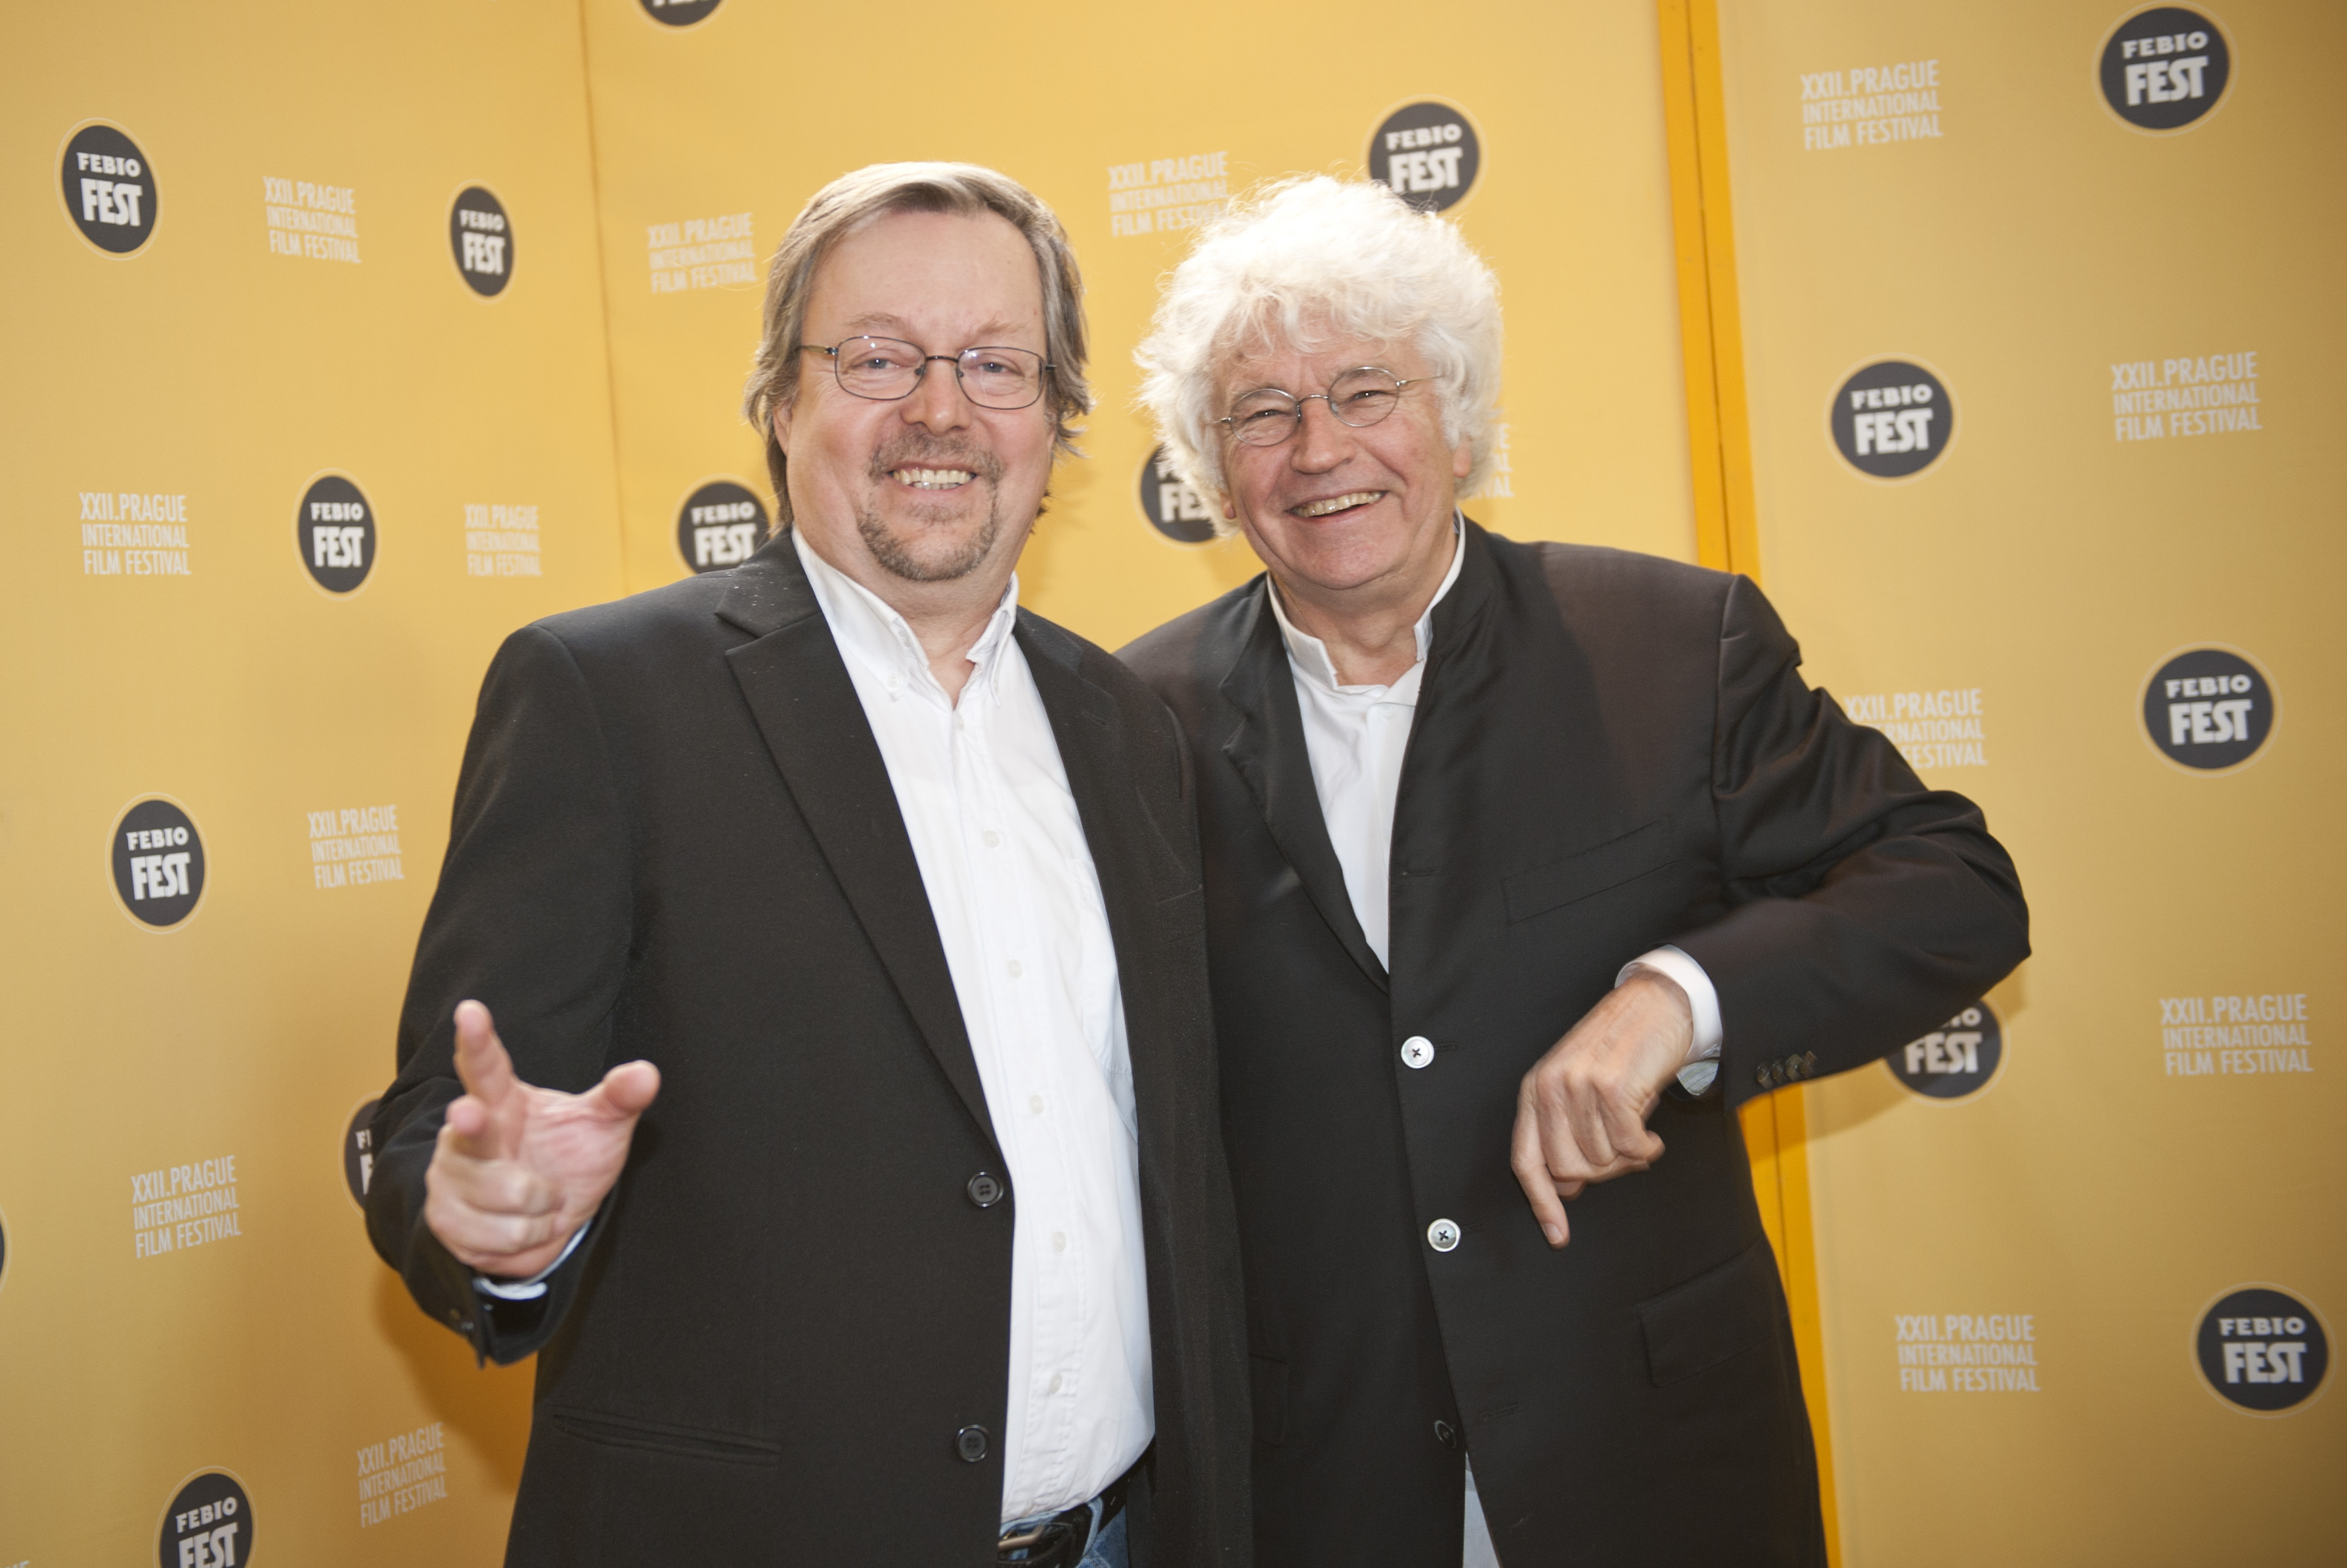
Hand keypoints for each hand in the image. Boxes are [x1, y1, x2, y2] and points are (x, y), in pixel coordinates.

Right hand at [423, 1000, 660, 1278]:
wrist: (549, 1221)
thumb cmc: (568, 1160)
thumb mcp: (600, 1126)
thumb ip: (620, 1098)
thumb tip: (646, 1074)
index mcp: (502, 1101)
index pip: (486, 1066)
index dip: (476, 1040)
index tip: (470, 1010)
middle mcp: (465, 1134)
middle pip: (468, 1130)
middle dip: (470, 1124)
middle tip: (470, 1113)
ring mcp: (450, 1178)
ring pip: (505, 1195)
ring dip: (540, 1209)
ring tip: (543, 1200)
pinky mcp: (446, 1221)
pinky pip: (498, 1237)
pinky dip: (527, 1238)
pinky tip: (526, 1227)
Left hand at [1509, 970, 1693, 1248]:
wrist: (1656, 1004)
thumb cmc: (1620, 1048)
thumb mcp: (1579, 1085)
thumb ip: (1565, 1132)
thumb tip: (1566, 1187)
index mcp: (1535, 1090)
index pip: (1526, 1160)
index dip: (1541, 1203)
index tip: (1557, 1235)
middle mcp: (1550, 1087)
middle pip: (1568, 1170)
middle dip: (1602, 1173)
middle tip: (1623, 1152)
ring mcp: (1580, 1086)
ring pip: (1602, 1161)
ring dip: (1627, 1156)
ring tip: (1636, 1128)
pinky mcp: (1613, 1087)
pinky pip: (1630, 1147)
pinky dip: (1646, 1149)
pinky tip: (1651, 1133)